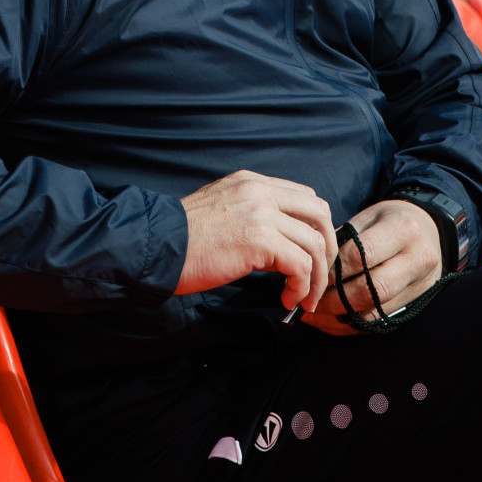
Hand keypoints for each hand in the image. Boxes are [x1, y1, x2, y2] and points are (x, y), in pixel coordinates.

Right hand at [176, 169, 337, 312]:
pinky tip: (287, 299)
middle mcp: (260, 191)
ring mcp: (261, 213)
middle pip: (320, 213)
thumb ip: (250, 212)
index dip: (315, 229)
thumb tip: (278, 240)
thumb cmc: (183, 238)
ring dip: (316, 277)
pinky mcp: (259, 240)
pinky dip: (301, 286)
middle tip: (316, 277)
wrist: (155, 247)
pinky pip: (300, 264)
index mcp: (252, 183)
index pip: (304, 197)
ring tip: (302, 298)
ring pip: (314, 242)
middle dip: (326, 249)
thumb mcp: (221, 209)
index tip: (310, 257)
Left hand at [300, 199, 441, 336]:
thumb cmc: (389, 220)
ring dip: (339, 317)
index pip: (361, 255)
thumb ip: (342, 240)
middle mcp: (418, 259)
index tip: (311, 275)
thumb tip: (311, 268)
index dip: (332, 270)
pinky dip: (352, 325)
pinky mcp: (416, 303)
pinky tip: (331, 322)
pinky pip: (380, 322)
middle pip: (370, 289)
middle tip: (309, 300)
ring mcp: (420, 285)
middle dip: (334, 299)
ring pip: (375, 311)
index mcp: (403, 229)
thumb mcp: (368, 217)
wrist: (428, 229)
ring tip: (314, 315)